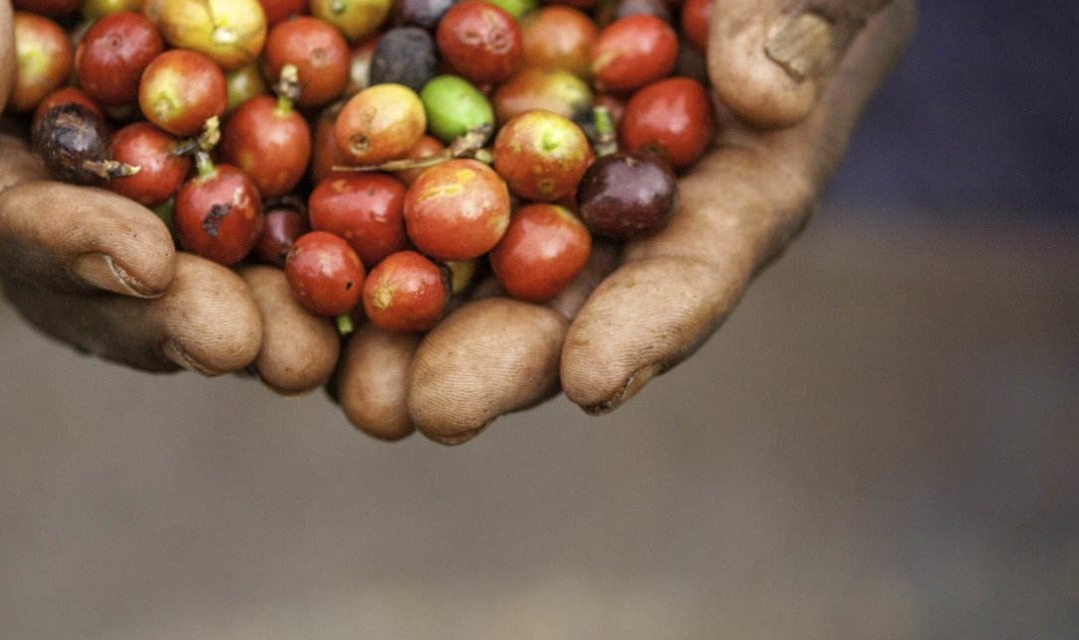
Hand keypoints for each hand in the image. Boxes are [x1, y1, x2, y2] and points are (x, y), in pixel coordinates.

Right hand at [0, 0, 341, 383]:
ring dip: (249, 322)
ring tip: (311, 355)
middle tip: (239, 345)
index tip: (143, 262)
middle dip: (173, 321)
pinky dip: (307, 263)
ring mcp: (132, 203)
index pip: (2, 216)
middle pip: (102, 288)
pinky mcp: (215, 181)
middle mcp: (46, 206)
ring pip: (183, 286)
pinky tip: (363, 289)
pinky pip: (259, 236)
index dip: (71, 246)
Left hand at [331, 0, 918, 441]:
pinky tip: (282, 257)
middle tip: (426, 410)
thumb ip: (796, 19)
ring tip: (334, 375)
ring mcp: (532, 158)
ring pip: (466, 257)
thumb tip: (762, 92)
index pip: (697, 264)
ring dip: (401, 321)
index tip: (593, 380)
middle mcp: (622, 194)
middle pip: (562, 298)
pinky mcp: (455, 111)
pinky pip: (393, 172)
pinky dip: (340, 220)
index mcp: (733, 174)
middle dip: (494, 360)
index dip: (649, 327)